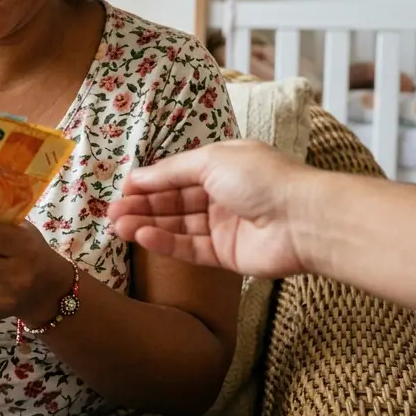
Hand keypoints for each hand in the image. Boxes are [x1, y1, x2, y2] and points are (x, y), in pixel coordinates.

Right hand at [109, 139, 314, 278]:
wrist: (304, 219)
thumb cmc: (262, 178)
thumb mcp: (212, 160)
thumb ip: (172, 171)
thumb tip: (138, 177)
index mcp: (222, 167)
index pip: (177, 175)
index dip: (149, 182)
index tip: (121, 190)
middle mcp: (222, 196)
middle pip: (173, 203)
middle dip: (142, 206)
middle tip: (110, 213)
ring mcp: (224, 227)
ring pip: (177, 226)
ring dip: (147, 225)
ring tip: (117, 226)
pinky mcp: (226, 255)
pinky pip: (190, 248)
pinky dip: (165, 242)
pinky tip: (142, 237)